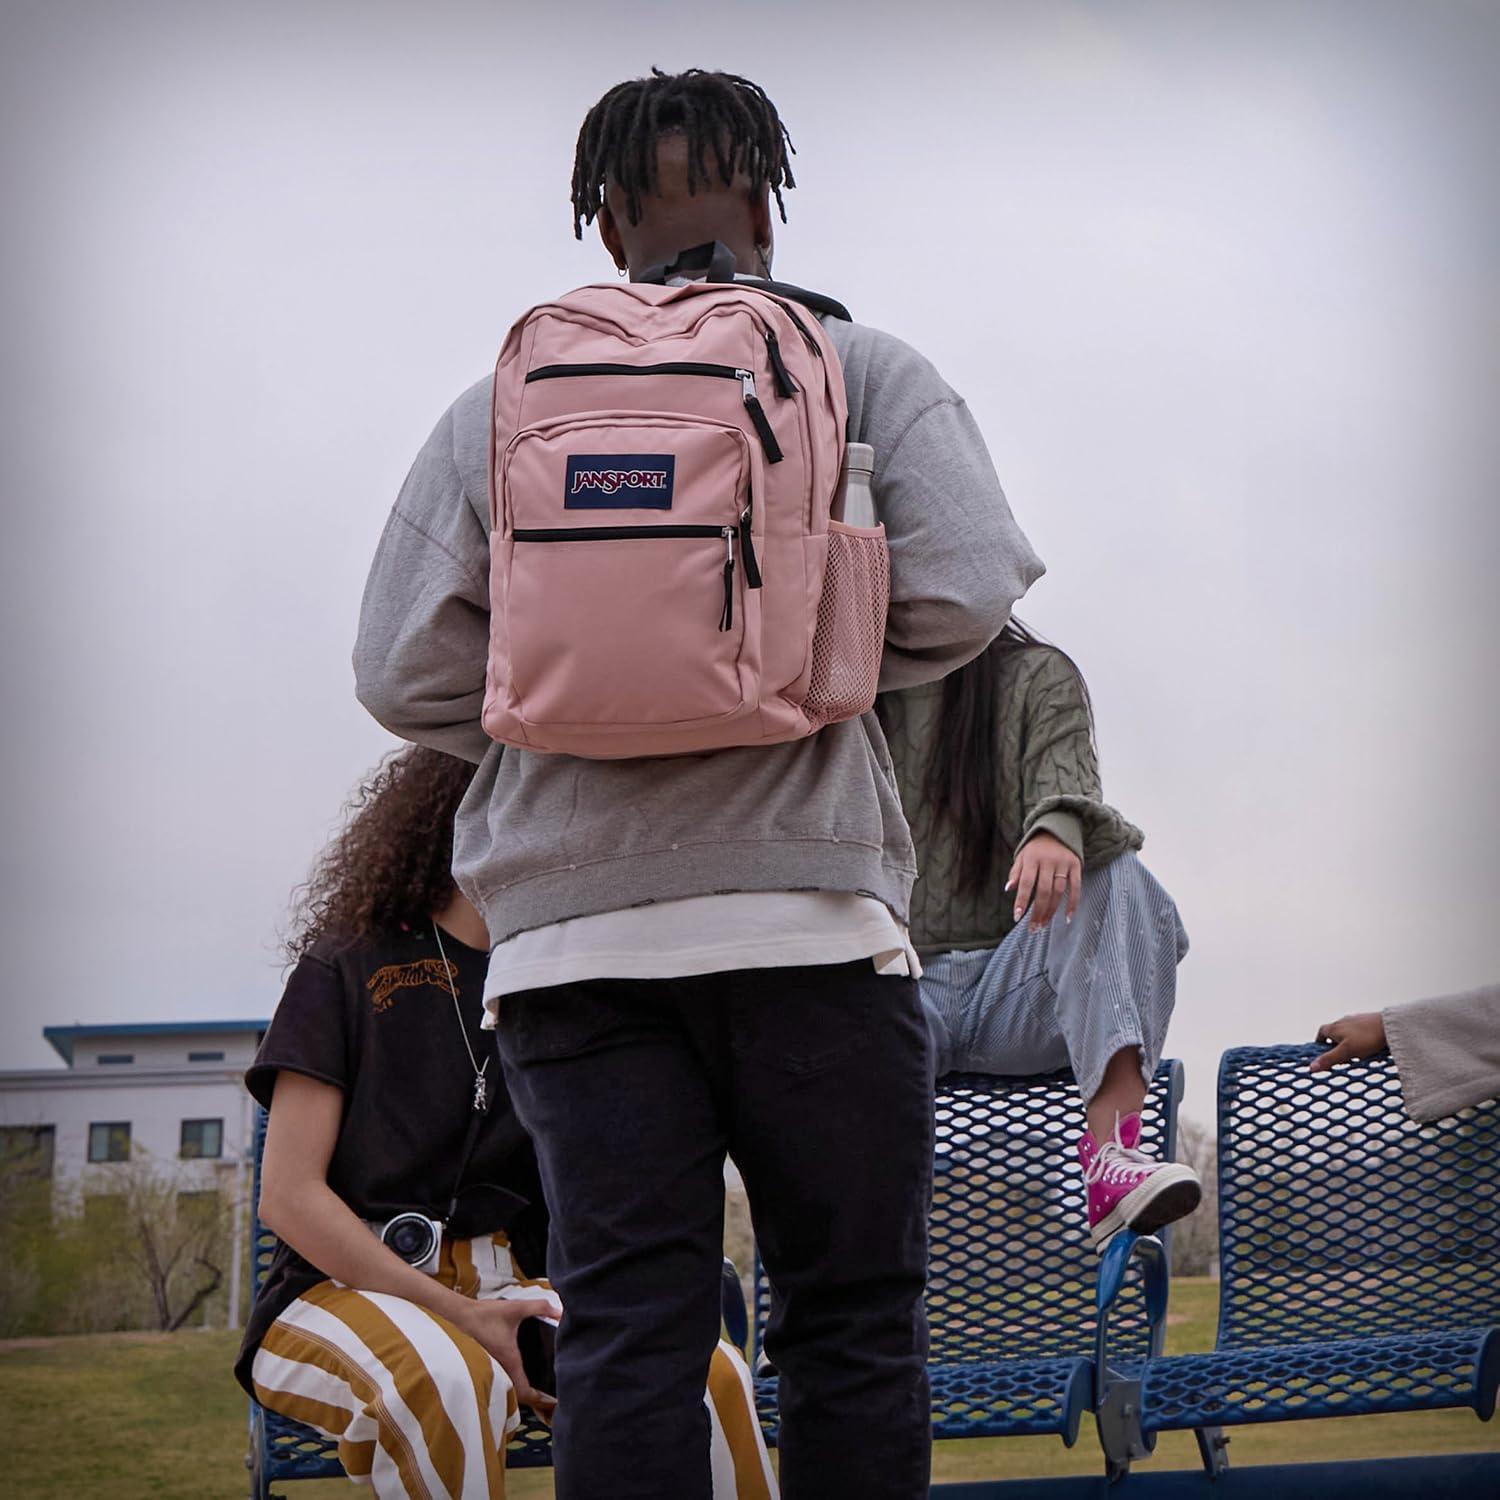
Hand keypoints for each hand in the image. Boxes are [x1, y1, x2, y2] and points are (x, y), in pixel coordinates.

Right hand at [452, 1296, 559, 1411]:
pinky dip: (512, 1381)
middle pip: (518, 1394)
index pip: (525, 1392)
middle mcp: (500, 1369)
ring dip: (522, 1389)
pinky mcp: (487, 1364)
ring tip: (538, 1385)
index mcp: (510, 1360)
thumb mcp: (516, 1308)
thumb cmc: (486, 1315)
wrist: (459, 1316)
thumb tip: (559, 1312)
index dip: (539, 1399)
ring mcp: (492, 1368)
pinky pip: (502, 1379)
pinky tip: (521, 1371)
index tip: (551, 1400)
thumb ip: (540, 1307)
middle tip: (548, 1395)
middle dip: (534, 1397)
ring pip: (509, 1388)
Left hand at [1006, 833, 1081, 931]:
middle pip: (1043, 891)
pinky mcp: (1076, 865)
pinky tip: (1066, 917)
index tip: (1017, 917)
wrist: (1057, 830)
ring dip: (1051, 910)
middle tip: (1034, 927)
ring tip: (1044, 924)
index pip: (1026, 883)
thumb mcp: (1022, 856)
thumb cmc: (1035, 848)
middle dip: (1038, 911)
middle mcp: (1048, 861)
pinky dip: (1072, 903)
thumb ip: (1015, 873)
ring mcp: (1063, 864)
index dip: (1021, 900)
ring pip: (1058, 891)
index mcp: (1032, 859)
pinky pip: (1076, 887)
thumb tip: (1008, 889)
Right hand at [1309, 1012, 1386, 1070]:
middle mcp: (1343, 1021)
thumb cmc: (1367, 1037)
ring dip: (1349, 1042)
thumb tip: (1311, 1067)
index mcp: (1334, 1027)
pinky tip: (1370, 1047)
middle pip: (1335, 1033)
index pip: (1321, 1033)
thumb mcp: (1346, 1052)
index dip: (1320, 1042)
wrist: (1390, 1026)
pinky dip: (1362, 1039)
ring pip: (1349, 1032)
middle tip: (1341, 1056)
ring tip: (1357, 1054)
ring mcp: (1357, 1020)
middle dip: (1336, 1044)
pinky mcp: (1369, 1022)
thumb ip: (1329, 1059)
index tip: (1322, 1051)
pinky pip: (1362, 1032)